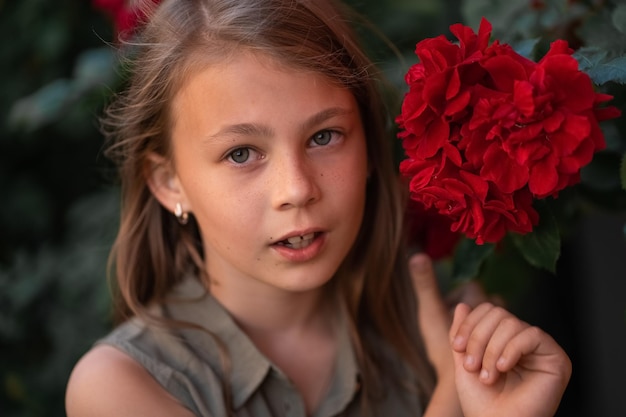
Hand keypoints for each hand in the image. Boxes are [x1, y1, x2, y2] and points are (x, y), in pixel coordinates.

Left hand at [409, 253, 571, 416]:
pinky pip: (532, 335)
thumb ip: (462, 333)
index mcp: (502, 340)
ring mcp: (540, 349)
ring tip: (487, 376)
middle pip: (498, 313)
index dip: (469, 324)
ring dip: (492, 349)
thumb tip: (462, 305)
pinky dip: (511, 350)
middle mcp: (522, 341)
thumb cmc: (481, 402)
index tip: (456, 348)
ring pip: (512, 323)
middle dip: (478, 338)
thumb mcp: (463, 360)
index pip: (487, 311)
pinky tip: (503, 368)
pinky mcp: (556, 358)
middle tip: (471, 366)